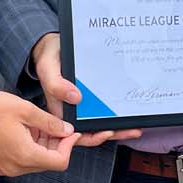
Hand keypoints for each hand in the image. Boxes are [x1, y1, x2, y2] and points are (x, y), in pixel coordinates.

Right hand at [0, 88, 86, 174]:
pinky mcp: (0, 164)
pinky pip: (23, 160)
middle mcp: (17, 167)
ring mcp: (7, 168)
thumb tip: (66, 130)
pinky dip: (30, 148)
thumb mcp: (25, 110)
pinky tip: (26, 131)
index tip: (71, 133)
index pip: (60, 161)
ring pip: (36, 161)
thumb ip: (50, 122)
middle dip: (57, 145)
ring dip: (43, 145)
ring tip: (38, 125)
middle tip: (58, 126)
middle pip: (49, 162)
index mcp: (25, 155)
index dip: (70, 146)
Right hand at [25, 35, 142, 149]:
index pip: (74, 133)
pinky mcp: (90, 97)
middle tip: (131, 131)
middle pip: (90, 132)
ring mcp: (81, 106)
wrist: (54, 45)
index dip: (92, 137)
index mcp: (58, 111)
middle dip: (112, 133)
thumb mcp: (48, 67)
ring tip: (135, 128)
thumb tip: (76, 98)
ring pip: (98, 123)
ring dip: (117, 128)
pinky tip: (129, 112)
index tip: (108, 132)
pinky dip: (115, 113)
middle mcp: (70, 112)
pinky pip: (102, 109)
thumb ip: (56, 84)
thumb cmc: (49, 57)